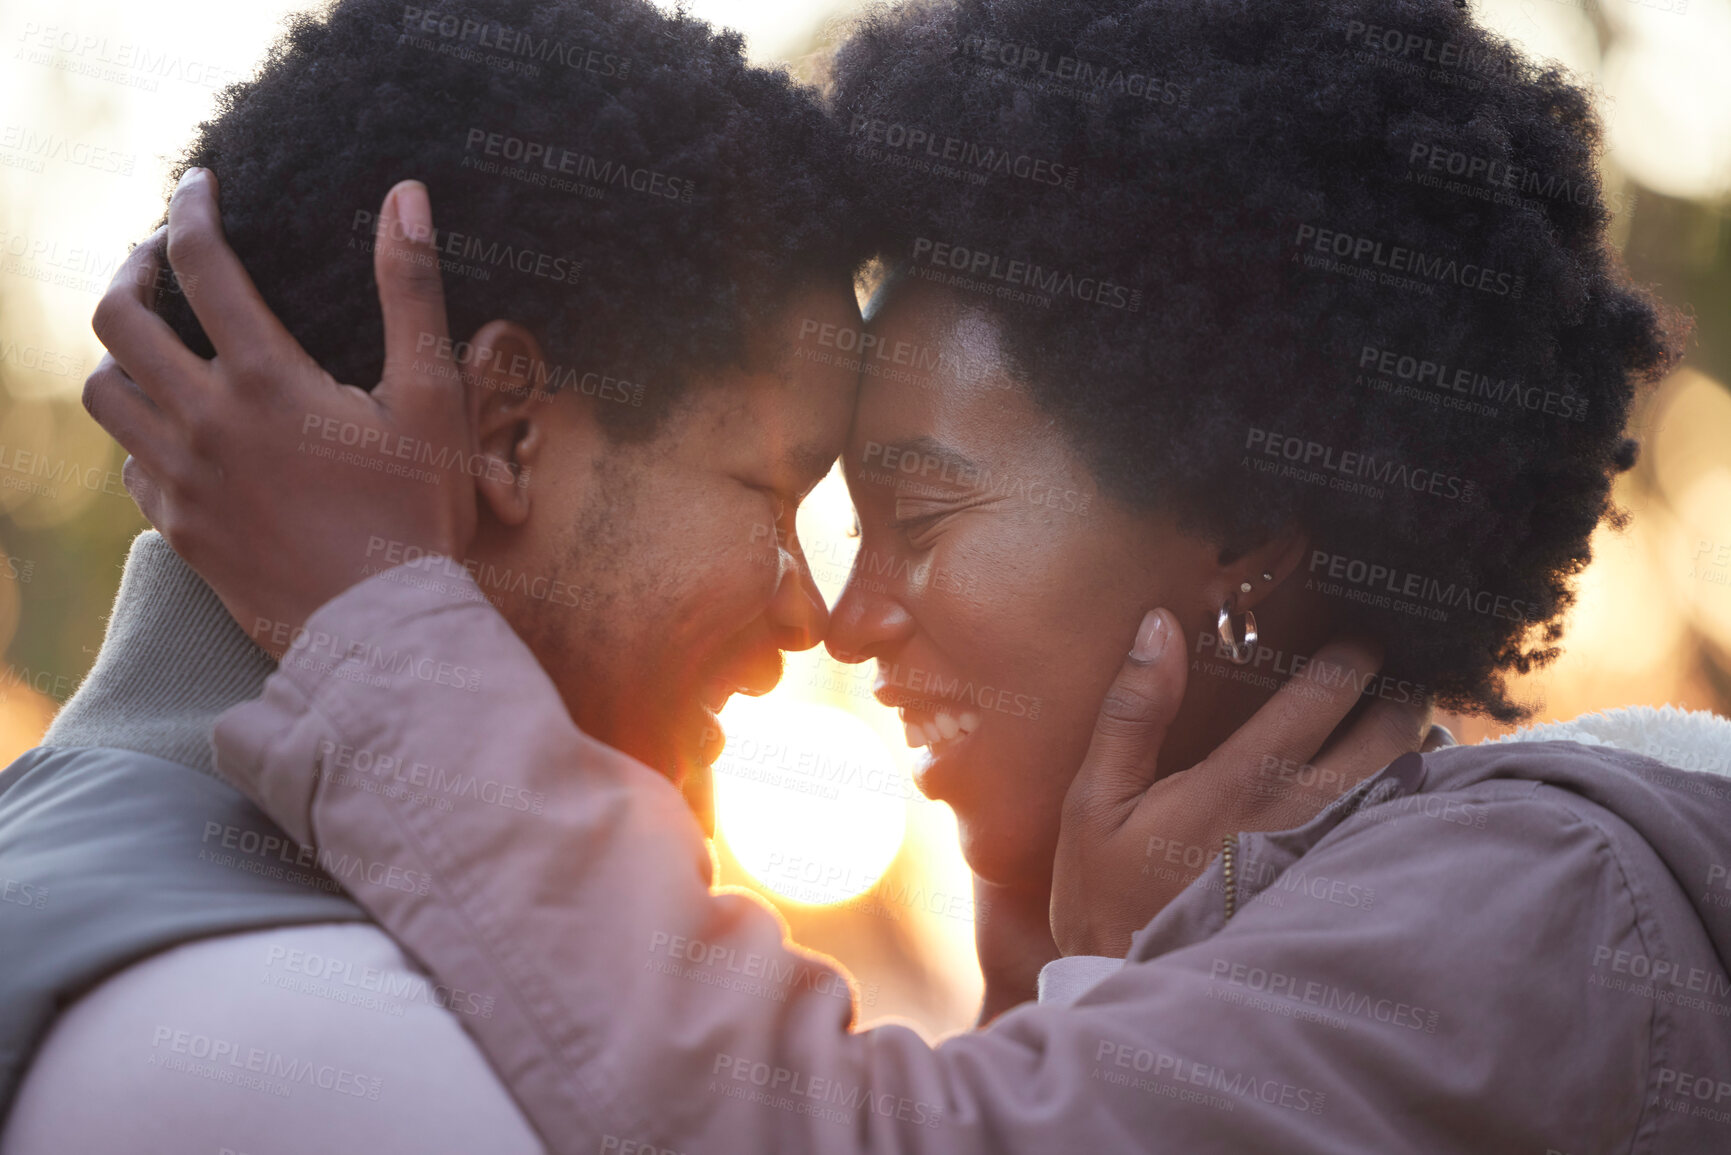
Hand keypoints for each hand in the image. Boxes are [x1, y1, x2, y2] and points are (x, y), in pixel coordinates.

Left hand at [82, 170, 475, 655]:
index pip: (202, 263)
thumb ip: (411, 289)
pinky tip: (181, 432)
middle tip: (160, 258)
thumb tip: (405, 195)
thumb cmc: (419, 512)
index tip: (200, 187)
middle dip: (132, 269)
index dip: (194, 208)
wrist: (383, 630)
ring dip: (122, 352)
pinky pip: (130, 466)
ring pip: (104, 393)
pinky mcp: (179, 531)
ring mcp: (182, 481)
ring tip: (155, 340)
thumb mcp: (432, 396)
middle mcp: (204, 422)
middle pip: (118, 318)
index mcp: (266, 379)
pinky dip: (144, 434)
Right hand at [1049, 609, 1432, 957]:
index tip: (1362, 639)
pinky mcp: (1347, 900)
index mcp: (1240, 784)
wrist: (1134, 1003)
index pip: (1324, 695)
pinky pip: (1408, 835)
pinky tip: (1413, 790)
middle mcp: (1301, 818)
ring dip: (1419, 745)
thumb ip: (1132, 711)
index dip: (1354, 655)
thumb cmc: (1109, 900)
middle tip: (1399, 675)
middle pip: (1389, 733)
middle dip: (1402, 692)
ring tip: (1410, 726)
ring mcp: (1332, 862)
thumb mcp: (1094, 803)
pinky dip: (1422, 800)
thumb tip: (1159, 623)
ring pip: (1411, 784)